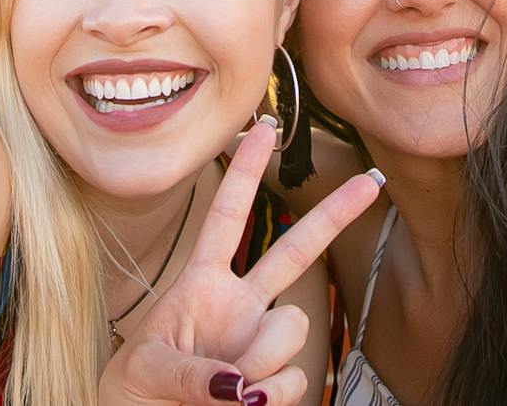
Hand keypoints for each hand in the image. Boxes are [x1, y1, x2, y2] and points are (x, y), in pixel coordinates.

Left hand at [99, 120, 381, 405]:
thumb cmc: (134, 391)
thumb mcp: (146, 369)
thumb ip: (192, 373)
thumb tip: (244, 388)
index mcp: (200, 283)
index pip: (226, 218)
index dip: (244, 173)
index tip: (263, 128)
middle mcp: (240, 305)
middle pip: (294, 252)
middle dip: (333, 217)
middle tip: (371, 182)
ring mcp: (262, 342)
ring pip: (293, 325)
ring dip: (261, 357)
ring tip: (226, 389)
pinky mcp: (279, 382)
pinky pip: (296, 380)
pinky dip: (270, 396)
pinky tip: (245, 404)